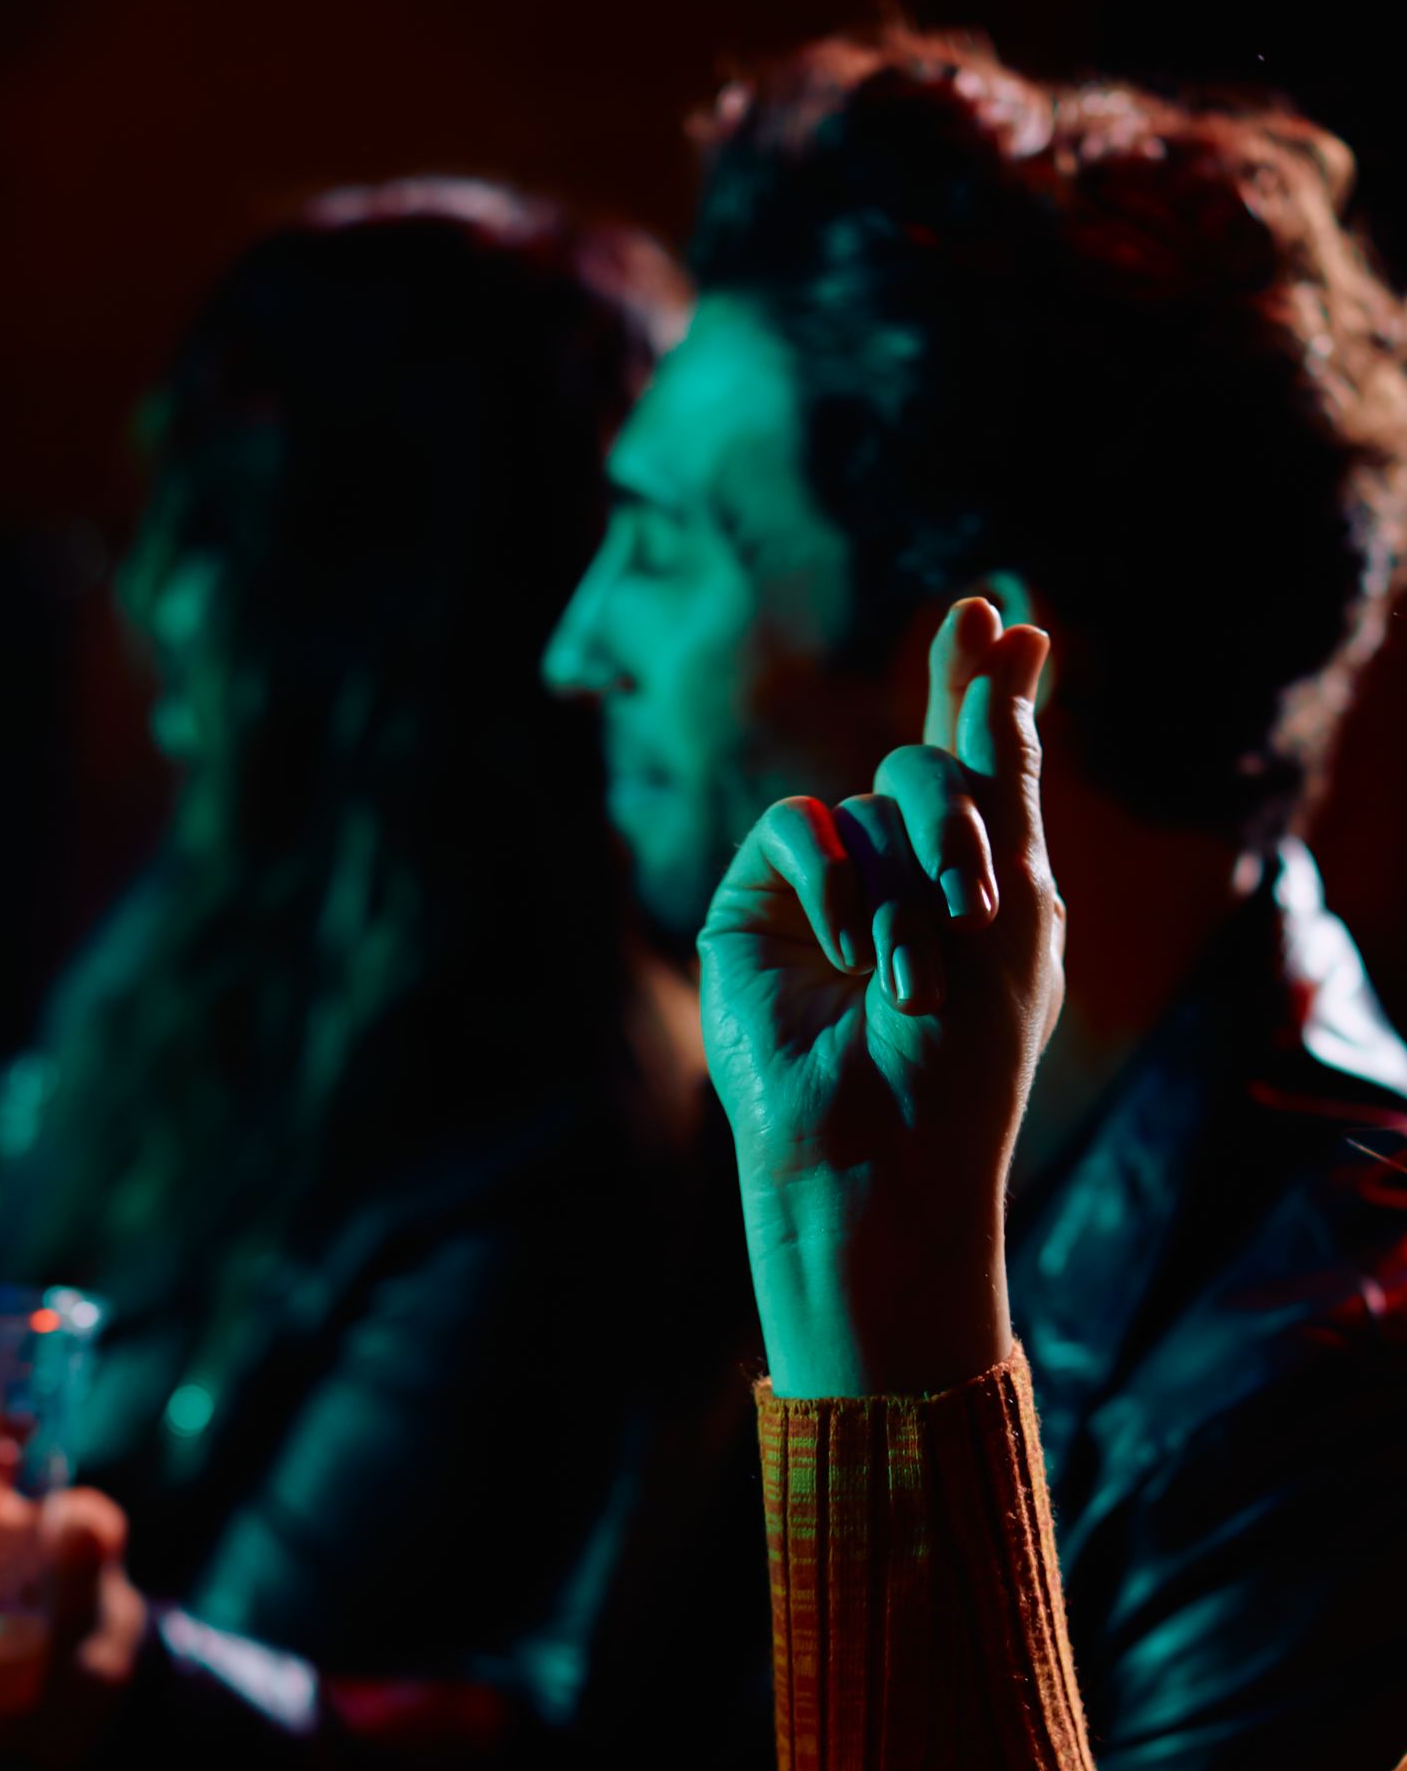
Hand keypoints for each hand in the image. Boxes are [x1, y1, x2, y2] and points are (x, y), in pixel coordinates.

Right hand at [698, 599, 1061, 1395]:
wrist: (882, 1153)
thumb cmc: (965, 1061)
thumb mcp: (1015, 907)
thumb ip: (1005, 774)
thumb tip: (1010, 634)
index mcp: (972, 880)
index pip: (974, 759)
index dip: (982, 687)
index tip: (1003, 617)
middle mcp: (897, 874)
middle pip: (931, 768)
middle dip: (961, 825)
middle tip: (974, 906)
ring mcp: (823, 889)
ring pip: (873, 799)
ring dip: (909, 885)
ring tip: (913, 980)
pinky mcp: (755, 907)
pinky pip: (801, 826)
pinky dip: (836, 881)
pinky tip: (850, 955)